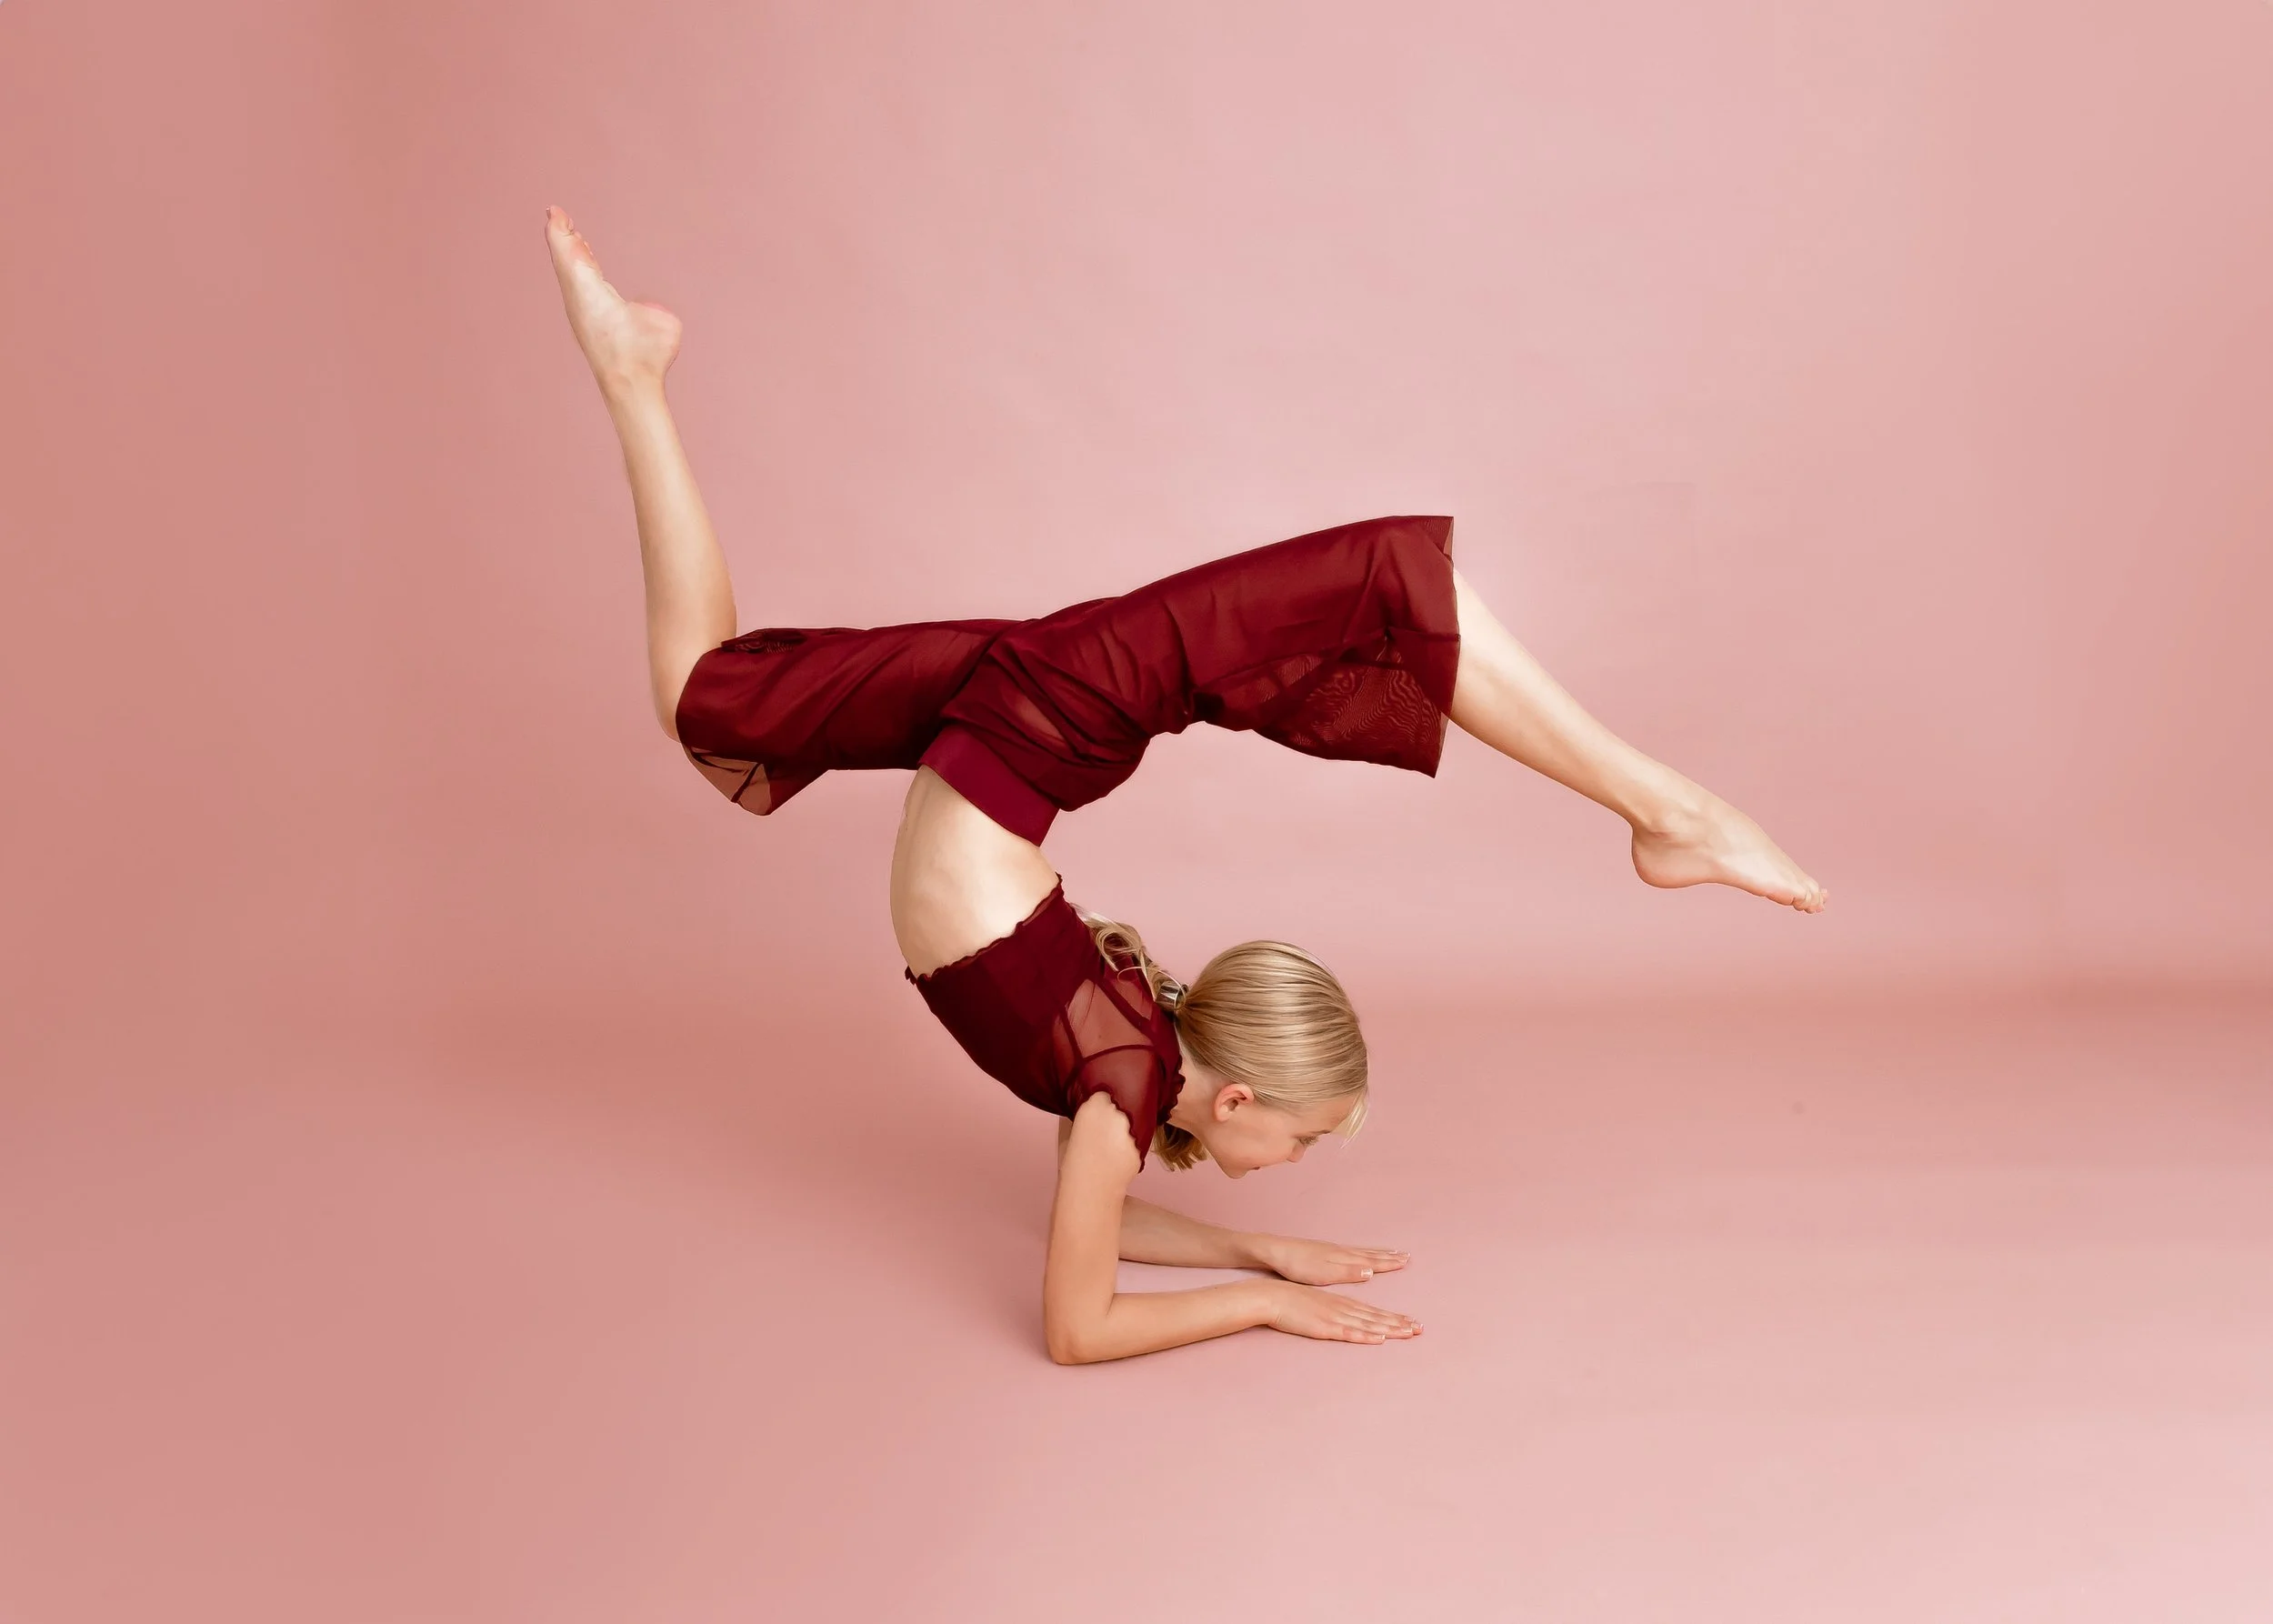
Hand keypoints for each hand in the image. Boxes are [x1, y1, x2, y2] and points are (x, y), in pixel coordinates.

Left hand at [1252, 1233, 1409, 1286]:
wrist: (1275, 1251)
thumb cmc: (1298, 1265)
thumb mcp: (1324, 1273)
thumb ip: (1349, 1272)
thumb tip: (1372, 1270)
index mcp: (1344, 1259)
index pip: (1373, 1261)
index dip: (1389, 1263)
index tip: (1406, 1261)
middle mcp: (1341, 1252)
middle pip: (1370, 1255)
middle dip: (1389, 1257)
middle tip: (1406, 1256)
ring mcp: (1332, 1251)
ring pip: (1361, 1252)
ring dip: (1378, 1254)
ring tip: (1389, 1253)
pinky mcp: (1323, 1252)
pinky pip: (1350, 1251)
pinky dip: (1362, 1253)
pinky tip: (1359, 1255)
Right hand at [1262, 1280, 1421, 1344]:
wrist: (1273, 1297)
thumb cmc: (1291, 1301)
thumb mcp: (1317, 1303)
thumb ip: (1332, 1310)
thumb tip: (1344, 1318)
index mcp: (1342, 1303)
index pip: (1373, 1312)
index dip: (1393, 1317)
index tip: (1411, 1322)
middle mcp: (1343, 1308)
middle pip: (1377, 1317)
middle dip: (1400, 1323)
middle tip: (1420, 1329)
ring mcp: (1335, 1317)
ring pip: (1368, 1325)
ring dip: (1390, 1329)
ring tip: (1409, 1333)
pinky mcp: (1325, 1327)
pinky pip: (1349, 1333)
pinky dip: (1365, 1336)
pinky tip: (1379, 1339)